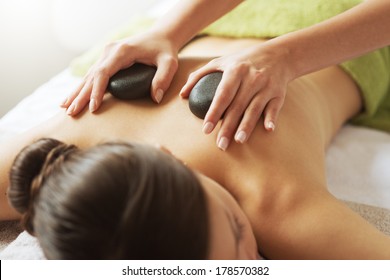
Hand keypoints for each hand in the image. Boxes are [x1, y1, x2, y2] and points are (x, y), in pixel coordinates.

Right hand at [62, 30, 178, 115]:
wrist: (160, 36)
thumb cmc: (165, 50)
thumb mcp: (170, 63)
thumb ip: (163, 79)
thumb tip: (155, 98)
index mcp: (122, 51)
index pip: (104, 73)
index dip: (96, 91)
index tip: (92, 108)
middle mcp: (110, 51)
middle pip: (91, 76)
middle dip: (81, 95)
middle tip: (71, 113)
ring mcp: (106, 54)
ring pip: (88, 75)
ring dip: (77, 92)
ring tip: (65, 108)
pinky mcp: (107, 59)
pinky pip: (92, 75)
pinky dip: (82, 87)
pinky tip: (72, 98)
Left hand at [180, 42, 293, 150]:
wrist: (279, 54)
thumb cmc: (244, 61)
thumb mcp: (222, 62)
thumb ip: (199, 75)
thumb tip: (182, 95)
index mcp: (236, 70)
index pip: (223, 94)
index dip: (214, 112)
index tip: (206, 129)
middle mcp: (252, 78)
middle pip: (238, 106)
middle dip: (228, 126)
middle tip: (220, 144)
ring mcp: (266, 86)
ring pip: (255, 109)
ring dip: (247, 125)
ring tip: (238, 140)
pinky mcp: (279, 93)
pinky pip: (274, 107)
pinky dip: (271, 118)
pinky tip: (268, 129)